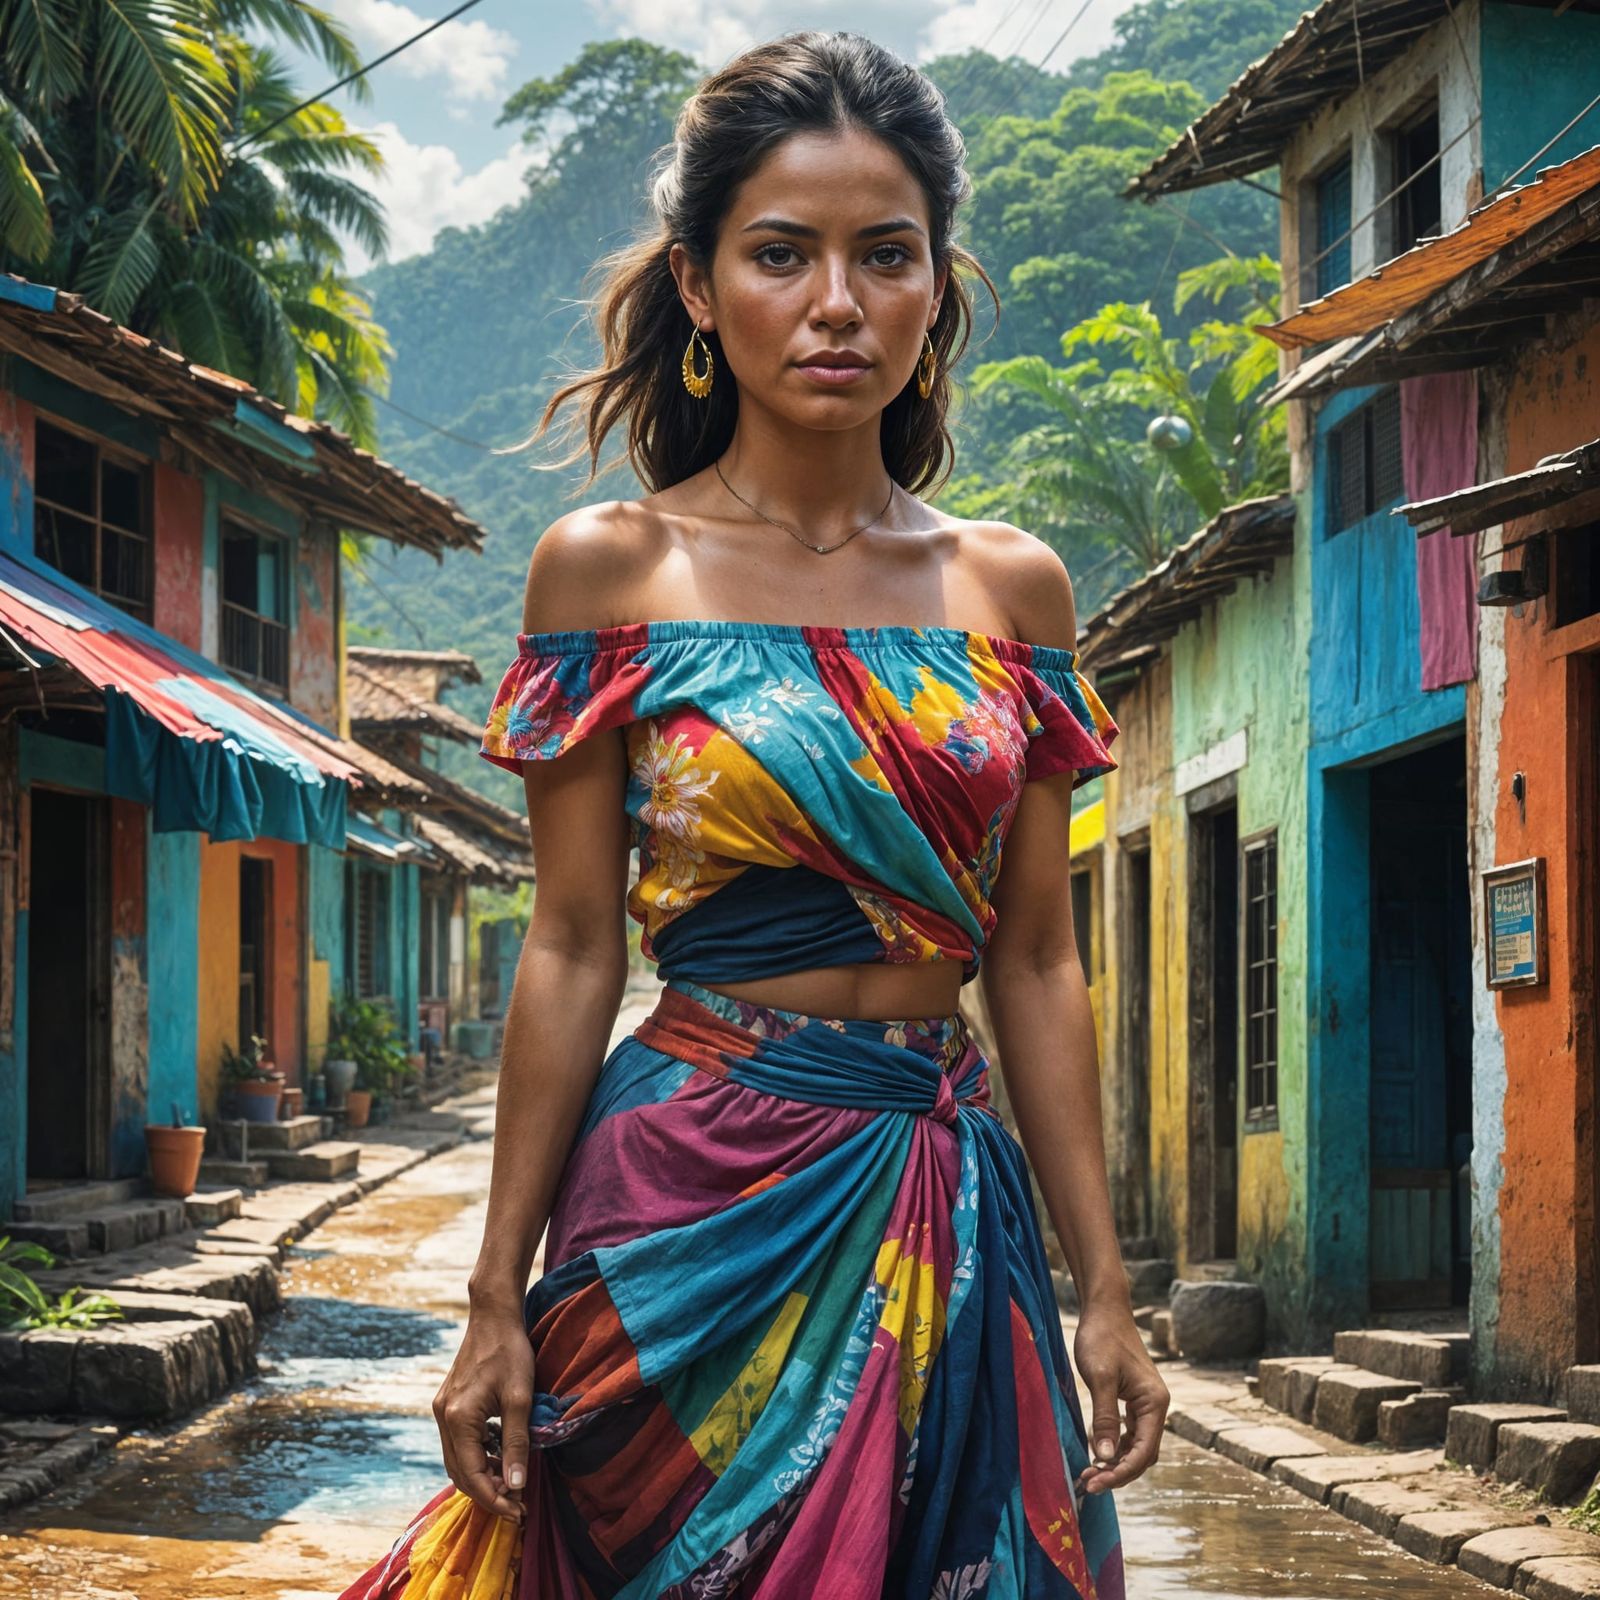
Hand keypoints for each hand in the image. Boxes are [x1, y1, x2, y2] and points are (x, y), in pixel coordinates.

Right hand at [433, 1305, 534, 1522]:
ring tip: (511, 1481)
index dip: (494, 1499)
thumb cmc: (509, 1352)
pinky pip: (459, 1443)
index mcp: (457, 1419)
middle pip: (460, 1473)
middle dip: (487, 1492)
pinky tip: (500, 1455)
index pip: (471, 1475)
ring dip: (482, 1475)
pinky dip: (478, 1456)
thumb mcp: (520, 1398)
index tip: (518, 1512)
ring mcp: (442, 1411)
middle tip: (517, 1503)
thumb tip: (515, 1486)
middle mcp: (443, 1418)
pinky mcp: (448, 1405)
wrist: (493, 1317)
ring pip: (457, 1460)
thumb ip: (516, 1443)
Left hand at [1071, 1300, 1168, 1495]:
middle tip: (1089, 1483)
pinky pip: (1130, 1432)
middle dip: (1119, 1472)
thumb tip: (1105, 1458)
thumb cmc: (1102, 1337)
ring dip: (1117, 1462)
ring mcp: (1146, 1403)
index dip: (1122, 1472)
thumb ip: (1104, 1418)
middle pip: (1143, 1454)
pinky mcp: (1134, 1399)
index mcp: (1155, 1403)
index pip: (1144, 1452)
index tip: (1096, 1482)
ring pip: (1137, 1445)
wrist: (1105, 1309)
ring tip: (1090, 1472)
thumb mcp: (1100, 1378)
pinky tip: (1097, 1451)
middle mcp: (1156, 1406)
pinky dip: (1116, 1446)